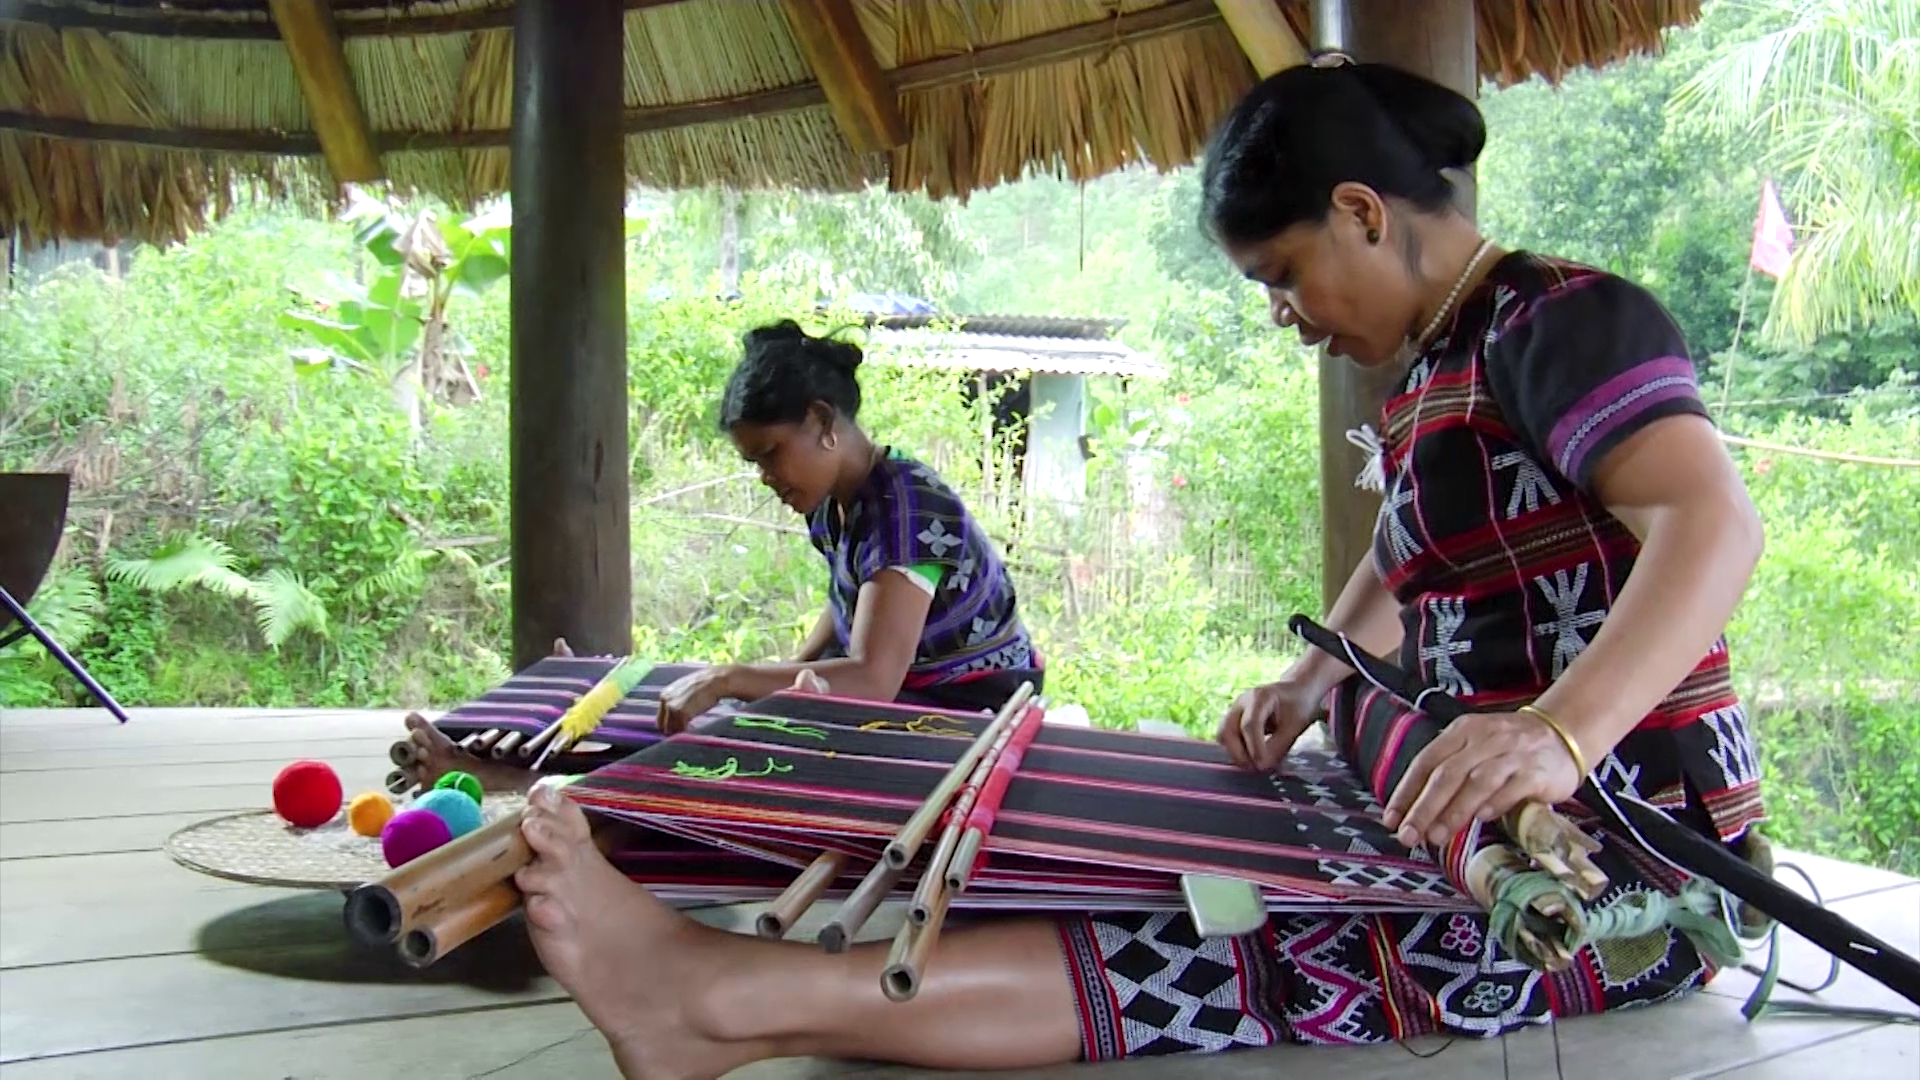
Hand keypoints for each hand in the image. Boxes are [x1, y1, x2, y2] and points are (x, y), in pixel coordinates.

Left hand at [657, 665, 735, 734]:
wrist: (714, 681)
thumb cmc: (704, 685)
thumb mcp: (683, 690)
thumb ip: (676, 700)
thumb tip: (675, 712)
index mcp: (664, 695)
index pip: (660, 717)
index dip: (668, 724)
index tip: (677, 726)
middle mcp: (665, 701)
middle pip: (662, 725)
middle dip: (672, 729)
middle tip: (684, 728)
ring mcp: (672, 707)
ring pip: (671, 729)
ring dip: (680, 730)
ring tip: (690, 725)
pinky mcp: (681, 713)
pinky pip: (681, 729)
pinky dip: (687, 729)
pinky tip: (694, 724)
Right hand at [1216, 677, 1324, 770]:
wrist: (1297, 692)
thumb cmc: (1299, 706)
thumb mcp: (1294, 726)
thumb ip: (1278, 746)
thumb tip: (1262, 766)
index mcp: (1260, 697)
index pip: (1249, 725)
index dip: (1254, 748)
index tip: (1262, 766)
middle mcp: (1241, 702)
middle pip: (1227, 730)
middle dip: (1238, 753)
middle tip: (1256, 768)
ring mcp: (1234, 711)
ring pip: (1223, 736)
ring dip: (1235, 753)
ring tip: (1254, 764)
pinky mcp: (1233, 720)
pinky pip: (1227, 739)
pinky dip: (1237, 751)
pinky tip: (1252, 758)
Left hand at [1382, 711, 1582, 848]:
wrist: (1563, 733)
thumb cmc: (1510, 748)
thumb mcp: (1476, 748)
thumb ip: (1451, 773)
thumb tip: (1419, 813)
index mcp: (1462, 732)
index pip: (1426, 761)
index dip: (1407, 791)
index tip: (1392, 819)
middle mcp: (1484, 739)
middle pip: (1447, 774)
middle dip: (1424, 807)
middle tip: (1409, 835)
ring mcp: (1512, 754)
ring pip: (1476, 782)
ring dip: (1454, 811)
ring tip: (1436, 835)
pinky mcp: (1536, 771)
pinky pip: (1512, 788)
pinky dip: (1495, 804)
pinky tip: (1482, 819)